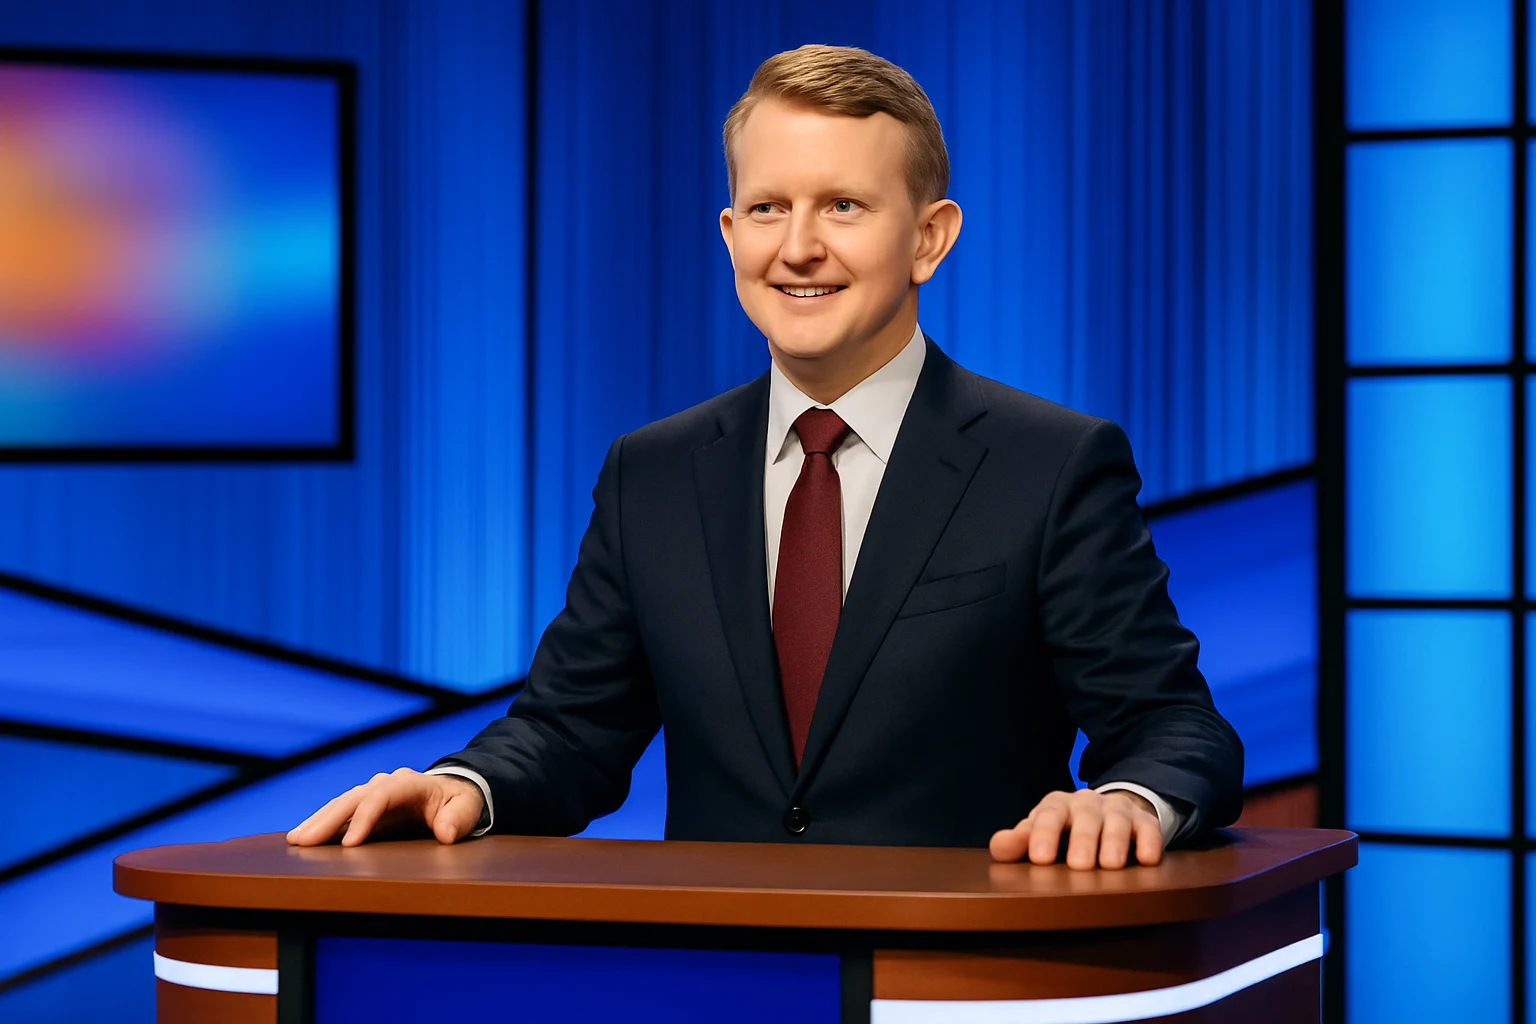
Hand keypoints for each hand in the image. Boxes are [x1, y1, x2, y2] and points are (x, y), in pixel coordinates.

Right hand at [286, 768, 484, 846]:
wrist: (452, 793)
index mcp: (409, 783)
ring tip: (295, 840)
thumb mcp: (468, 809)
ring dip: (317, 822)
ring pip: (341, 804)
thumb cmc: (460, 802)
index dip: (364, 818)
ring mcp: (373, 794)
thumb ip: (459, 819)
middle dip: (327, 820)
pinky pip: (340, 814)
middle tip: (303, 841)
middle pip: (353, 799)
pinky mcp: (365, 807)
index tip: (349, 844)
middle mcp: (385, 784)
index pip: (381, 796)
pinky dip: (321, 824)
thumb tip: (446, 833)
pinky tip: (302, 837)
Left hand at [988, 789, 1162, 868]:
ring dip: (1115, 842)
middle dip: (1082, 840)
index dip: (1043, 834)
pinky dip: (1150, 843)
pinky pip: (1150, 829)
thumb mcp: (1040, 833)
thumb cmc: (1064, 831)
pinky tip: (1148, 860)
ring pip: (1117, 821)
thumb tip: (999, 846)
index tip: (1040, 858)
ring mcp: (1118, 810)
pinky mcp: (1145, 822)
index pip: (1048, 815)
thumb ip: (1020, 841)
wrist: (1106, 814)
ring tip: (1111, 866)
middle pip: (1085, 817)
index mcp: (1058, 805)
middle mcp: (1087, 803)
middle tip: (1078, 866)